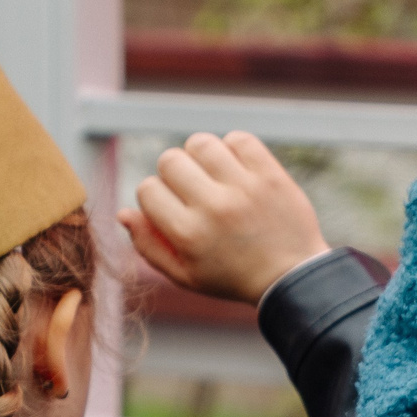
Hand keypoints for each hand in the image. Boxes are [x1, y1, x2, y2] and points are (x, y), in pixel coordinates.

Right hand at [121, 131, 329, 304]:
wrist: (294, 278)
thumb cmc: (234, 277)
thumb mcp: (186, 275)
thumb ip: (149, 246)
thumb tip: (123, 212)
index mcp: (188, 234)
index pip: (148, 189)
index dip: (156, 196)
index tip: (175, 208)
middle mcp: (214, 208)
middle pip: (170, 160)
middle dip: (176, 173)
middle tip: (195, 190)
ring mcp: (244, 189)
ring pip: (201, 143)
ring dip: (202, 156)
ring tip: (214, 174)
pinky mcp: (271, 176)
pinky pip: (239, 139)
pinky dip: (234, 148)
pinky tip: (237, 167)